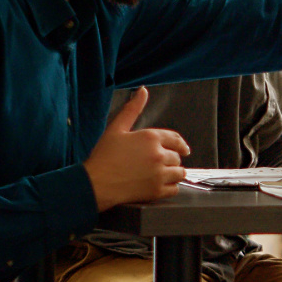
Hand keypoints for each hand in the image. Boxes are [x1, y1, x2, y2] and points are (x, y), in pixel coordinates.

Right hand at [84, 87, 190, 210]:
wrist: (96, 183)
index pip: (176, 139)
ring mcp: (159, 174)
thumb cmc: (103, 156)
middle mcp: (159, 154)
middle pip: (176, 157)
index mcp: (151, 138)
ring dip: (173, 173)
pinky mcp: (157, 191)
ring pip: (179, 173)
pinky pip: (175, 189)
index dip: (181, 145)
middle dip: (170, 160)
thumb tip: (143, 90)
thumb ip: (132, 109)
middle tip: (160, 164)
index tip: (184, 150)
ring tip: (162, 174)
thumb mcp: (116, 128)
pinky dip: (170, 187)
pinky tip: (160, 185)